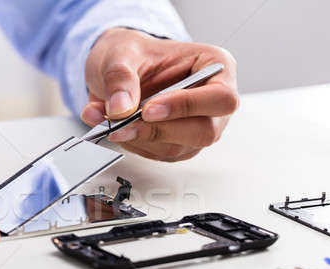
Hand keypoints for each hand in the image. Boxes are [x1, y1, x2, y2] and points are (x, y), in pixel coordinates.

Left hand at [82, 28, 238, 161]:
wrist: (118, 68)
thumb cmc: (132, 53)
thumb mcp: (120, 53)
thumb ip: (120, 77)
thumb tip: (122, 108)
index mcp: (214, 65)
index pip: (220, 97)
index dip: (187, 107)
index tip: (148, 110)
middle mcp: (212, 100)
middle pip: (204, 131)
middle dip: (159, 130)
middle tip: (122, 124)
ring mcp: (198, 125)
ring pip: (177, 147)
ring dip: (139, 139)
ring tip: (109, 122)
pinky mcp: (178, 143)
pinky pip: (159, 154)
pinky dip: (133, 144)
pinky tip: (117, 128)